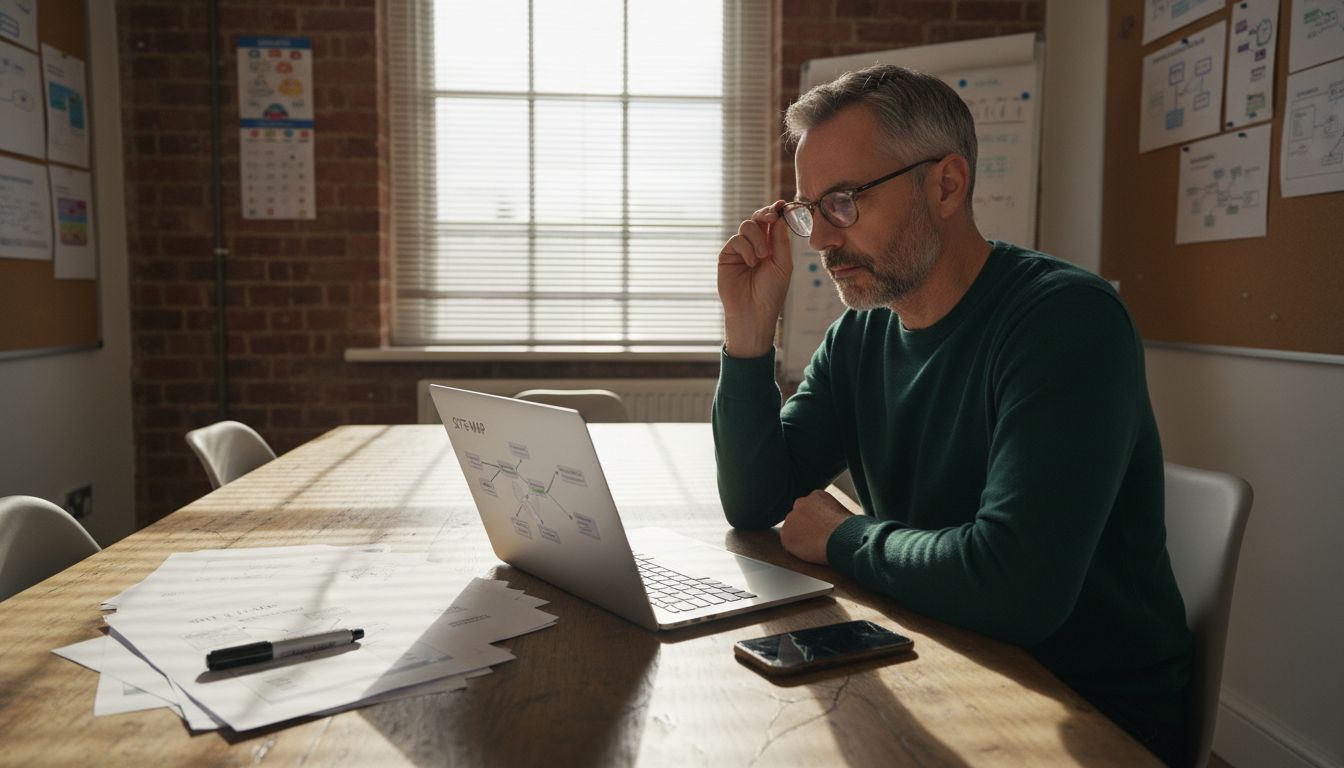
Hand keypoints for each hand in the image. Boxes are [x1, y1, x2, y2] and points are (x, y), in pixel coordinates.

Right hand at [717, 201, 793, 357]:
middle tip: (771, 217)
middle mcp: (756, 245)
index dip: (777, 211)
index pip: (773, 223)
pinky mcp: (727, 255)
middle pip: (759, 218)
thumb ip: (781, 240)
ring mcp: (741, 249)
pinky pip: (737, 240)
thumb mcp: (783, 265)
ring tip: (762, 257)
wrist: (753, 312)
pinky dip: (746, 248)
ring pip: (747, 226)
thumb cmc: (771, 292)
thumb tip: (779, 216)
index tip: (783, 204)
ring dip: (758, 238)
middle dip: (766, 214)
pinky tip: (750, 263)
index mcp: (773, 246)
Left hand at [780, 490, 853, 563]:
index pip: (811, 508)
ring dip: (801, 538)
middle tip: (817, 539)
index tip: (823, 530)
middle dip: (806, 527)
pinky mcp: (786, 533)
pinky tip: (810, 552)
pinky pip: (788, 543)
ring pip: (793, 530)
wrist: (843, 538)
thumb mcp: (845, 514)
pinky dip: (796, 549)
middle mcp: (801, 503)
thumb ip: (834, 514)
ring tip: (816, 547)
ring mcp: (791, 517)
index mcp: (817, 496)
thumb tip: (836, 524)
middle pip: (799, 517)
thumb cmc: (850, 529)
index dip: (817, 522)